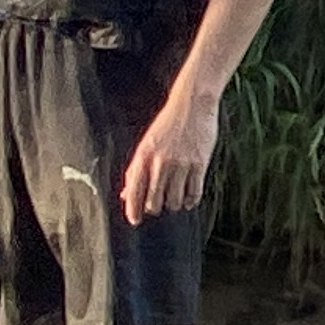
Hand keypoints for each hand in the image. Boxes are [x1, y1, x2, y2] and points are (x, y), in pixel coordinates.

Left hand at [123, 87, 222, 222]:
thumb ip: (136, 169)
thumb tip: (125, 194)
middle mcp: (160, 162)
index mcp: (144, 156)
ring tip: (175, 200)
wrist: (192, 104)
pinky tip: (189, 200)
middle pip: (154, 200)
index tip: (135, 220)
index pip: (134, 190)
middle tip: (158, 205)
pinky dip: (191, 201)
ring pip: (174, 200)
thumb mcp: (147, 144)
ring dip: (174, 205)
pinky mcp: (199, 163)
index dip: (133, 209)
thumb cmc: (168, 123)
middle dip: (154, 207)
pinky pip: (194, 192)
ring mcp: (181, 163)